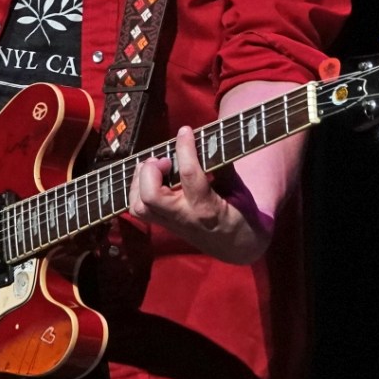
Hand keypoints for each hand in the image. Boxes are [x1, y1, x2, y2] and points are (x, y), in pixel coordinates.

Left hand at [127, 125, 273, 263]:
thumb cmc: (241, 215)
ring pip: (139, 205)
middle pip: (151, 195)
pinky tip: (150, 178)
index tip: (185, 130)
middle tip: (165, 159)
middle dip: (152, 170)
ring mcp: (170, 223)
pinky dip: (137, 189)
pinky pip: (138, 209)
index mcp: (208, 208)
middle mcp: (184, 217)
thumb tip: (208, 139)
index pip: (189, 175)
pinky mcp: (162, 224)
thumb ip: (223, 166)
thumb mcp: (240, 190)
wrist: (238, 248)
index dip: (184, 148)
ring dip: (140, 180)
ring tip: (154, 167)